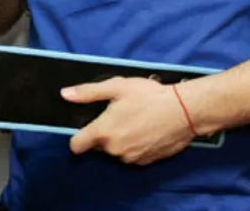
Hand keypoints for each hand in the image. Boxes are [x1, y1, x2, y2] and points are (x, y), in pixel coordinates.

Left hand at [63, 76, 195, 164]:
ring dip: (119, 141)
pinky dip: (134, 146)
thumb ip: (88, 92)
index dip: (77, 138)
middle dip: (103, 135)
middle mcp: (115, 149)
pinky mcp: (147, 161)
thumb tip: (65, 94)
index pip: (77, 145)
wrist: (184, 111)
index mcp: (104, 132)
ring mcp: (132, 158)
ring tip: (134, 122)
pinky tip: (145, 131)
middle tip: (117, 117)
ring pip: (116, 151)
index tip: (83, 130)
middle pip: (98, 147)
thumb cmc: (149, 96)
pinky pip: (132, 156)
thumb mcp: (116, 87)